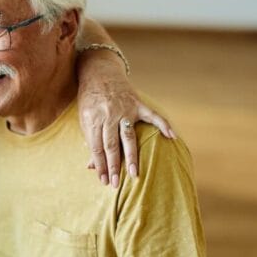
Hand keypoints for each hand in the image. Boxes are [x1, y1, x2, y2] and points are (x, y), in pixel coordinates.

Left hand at [78, 71, 173, 187]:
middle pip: (112, 145)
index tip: (104, 180)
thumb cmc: (91, 100)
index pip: (97, 147)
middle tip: (116, 184)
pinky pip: (153, 115)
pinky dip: (163, 124)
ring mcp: (125, 109)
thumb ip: (90, 141)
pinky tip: (171, 136)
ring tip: (135, 173)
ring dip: (132, 156)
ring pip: (128, 137)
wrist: (99, 72)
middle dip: (113, 166)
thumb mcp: (85, 119)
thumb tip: (90, 166)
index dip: (100, 165)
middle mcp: (109, 115)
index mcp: (93, 119)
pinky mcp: (137, 103)